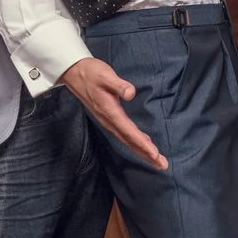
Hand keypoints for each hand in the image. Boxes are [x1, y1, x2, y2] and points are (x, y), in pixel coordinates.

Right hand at [61, 55, 169, 169]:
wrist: (74, 73)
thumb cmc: (91, 72)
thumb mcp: (105, 75)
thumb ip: (118, 85)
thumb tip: (131, 93)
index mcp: (110, 112)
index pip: (129, 132)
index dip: (142, 144)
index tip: (155, 154)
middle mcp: (109, 120)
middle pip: (130, 142)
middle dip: (146, 154)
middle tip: (162, 165)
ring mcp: (108, 121)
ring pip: (127, 141)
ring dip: (142, 152)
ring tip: (157, 161)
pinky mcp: (109, 119)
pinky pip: (124, 136)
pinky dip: (135, 144)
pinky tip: (144, 146)